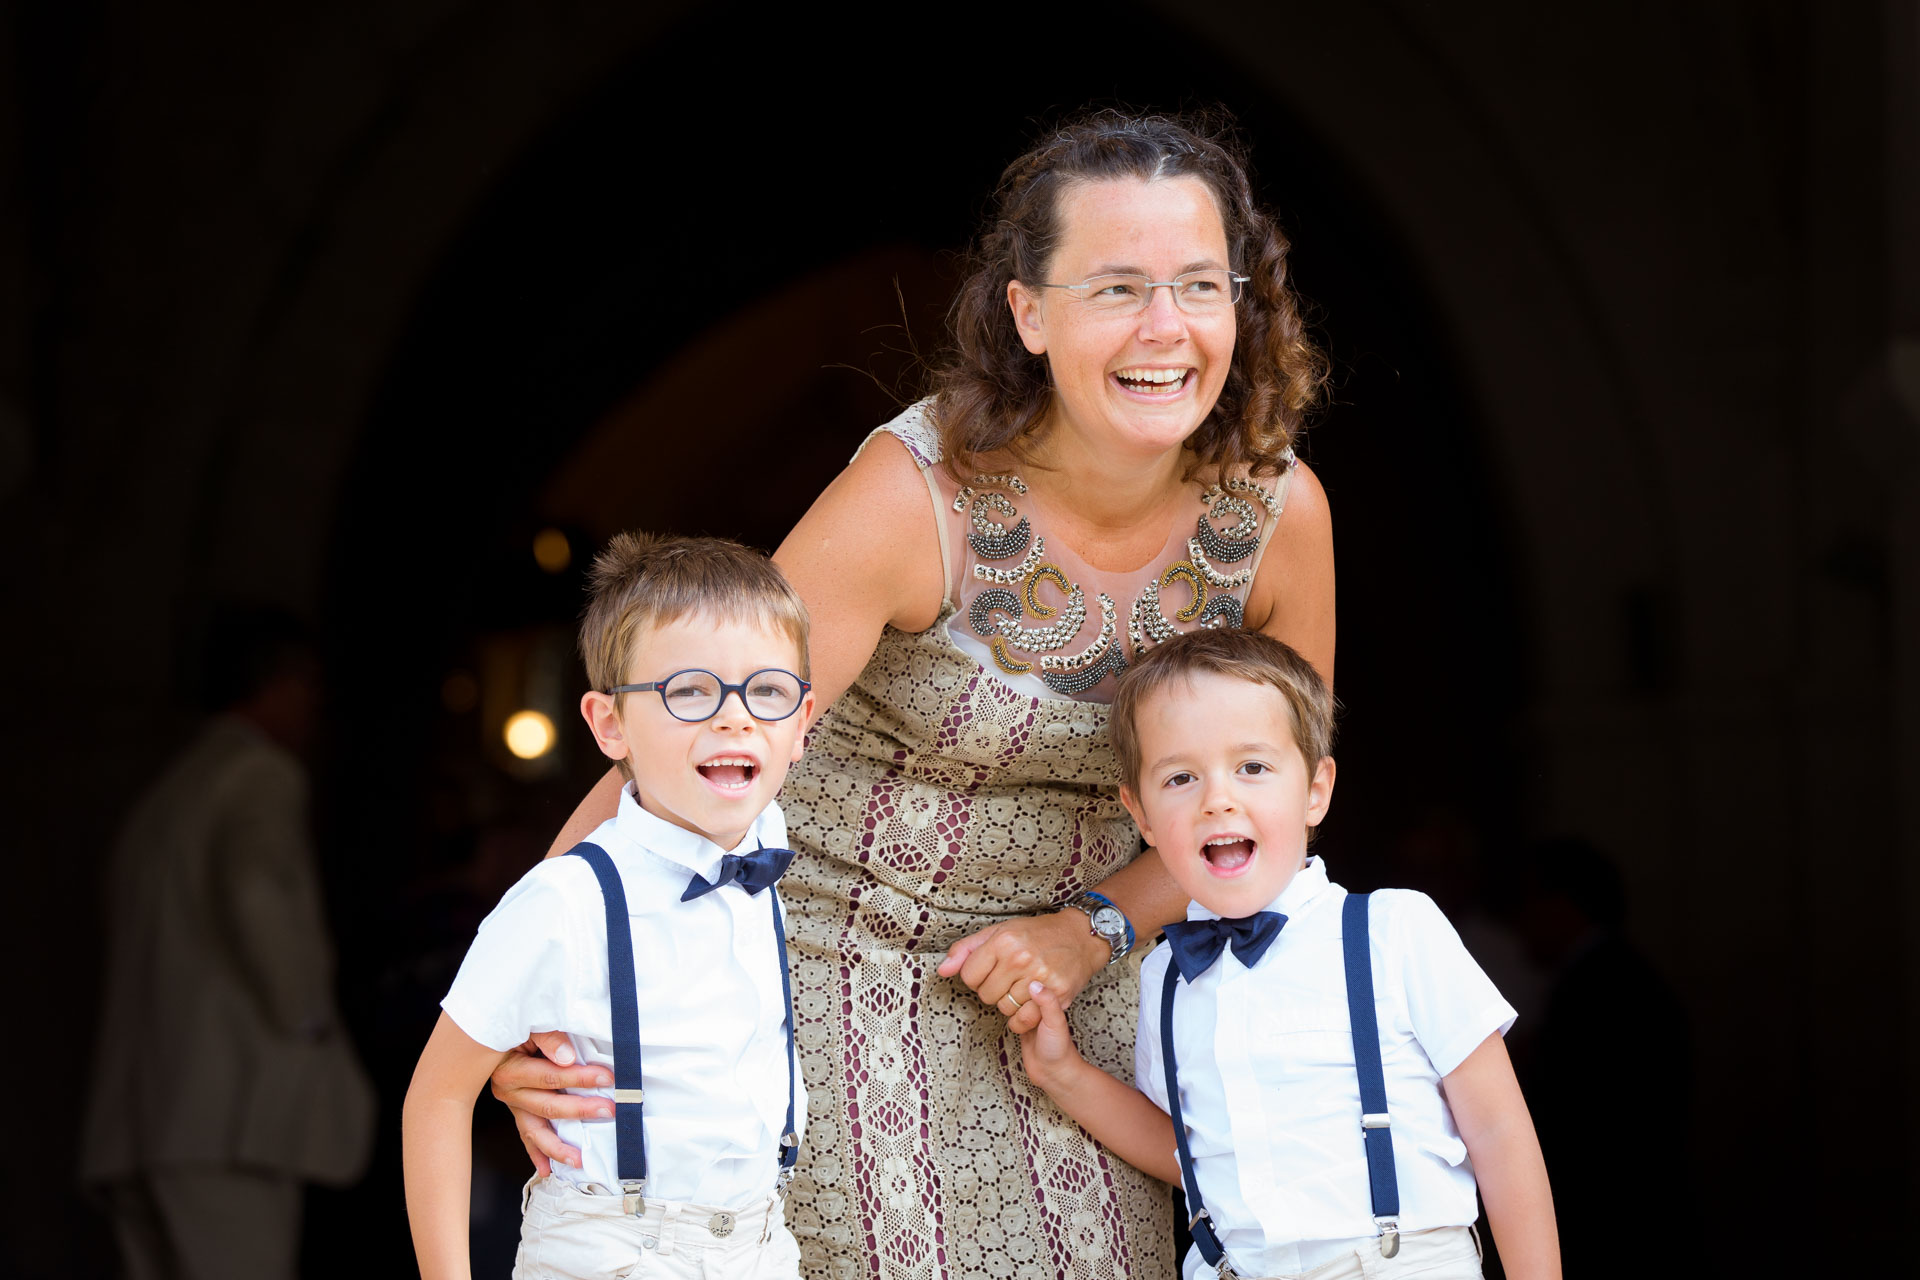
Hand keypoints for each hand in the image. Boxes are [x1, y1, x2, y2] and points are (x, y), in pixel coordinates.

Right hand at [488, 1031, 613, 1174]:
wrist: (488, 1033)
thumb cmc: (516, 1024)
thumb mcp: (530, 1023)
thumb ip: (548, 1037)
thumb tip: (567, 1057)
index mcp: (510, 1069)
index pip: (550, 1077)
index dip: (579, 1078)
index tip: (607, 1077)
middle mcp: (507, 1090)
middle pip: (547, 1106)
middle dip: (580, 1110)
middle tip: (608, 1111)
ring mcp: (512, 1104)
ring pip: (535, 1130)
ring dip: (557, 1146)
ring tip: (578, 1159)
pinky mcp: (517, 1110)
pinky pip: (526, 1135)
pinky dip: (537, 1153)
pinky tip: (547, 1168)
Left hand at [937, 910, 1107, 1035]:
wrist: (1080, 936)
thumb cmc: (1037, 934)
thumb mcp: (1000, 932)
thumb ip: (967, 950)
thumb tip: (942, 970)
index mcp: (1003, 941)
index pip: (968, 975)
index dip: (976, 976)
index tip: (990, 970)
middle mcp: (1020, 958)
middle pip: (985, 995)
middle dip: (992, 990)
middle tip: (1008, 978)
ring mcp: (1039, 977)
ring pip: (1004, 1009)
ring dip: (1009, 1003)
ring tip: (1021, 987)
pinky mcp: (1057, 994)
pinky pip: (1023, 1021)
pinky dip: (1021, 1019)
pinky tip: (1028, 1004)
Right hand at [1016, 981, 1085, 1093]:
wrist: (1052, 1071)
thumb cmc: (1059, 1047)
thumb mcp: (1056, 1022)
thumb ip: (1048, 1002)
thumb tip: (1034, 984)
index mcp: (1051, 996)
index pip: (1030, 979)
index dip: (1024, 984)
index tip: (1027, 994)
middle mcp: (1039, 1000)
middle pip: (1016, 987)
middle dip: (1016, 1001)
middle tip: (1030, 1015)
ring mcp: (1028, 1009)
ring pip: (1009, 999)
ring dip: (1013, 1012)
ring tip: (1028, 1023)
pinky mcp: (1019, 1019)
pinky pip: (1007, 1012)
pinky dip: (1010, 1018)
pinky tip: (1020, 1026)